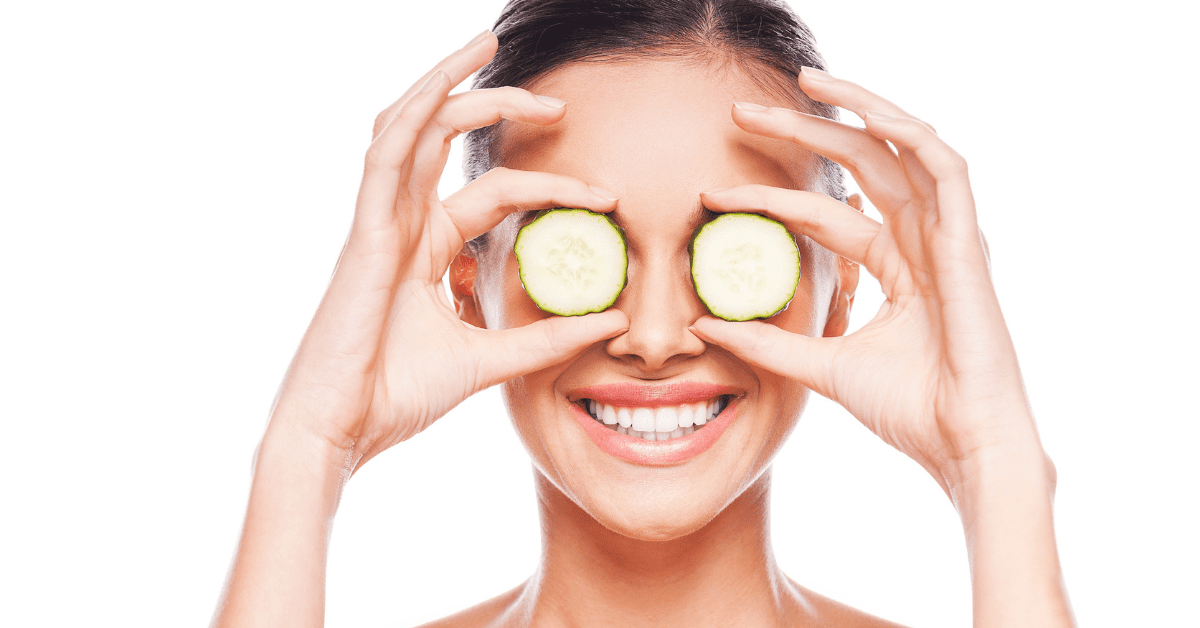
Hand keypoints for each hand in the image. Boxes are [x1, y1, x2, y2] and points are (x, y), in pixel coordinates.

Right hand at [267, 31, 628, 469]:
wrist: (342, 431)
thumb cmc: (397, 395)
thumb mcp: (488, 359)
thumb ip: (545, 339)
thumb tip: (613, 321)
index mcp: (425, 248)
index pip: (494, 194)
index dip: (550, 186)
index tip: (606, 198)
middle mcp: (400, 224)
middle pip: (445, 139)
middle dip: (497, 106)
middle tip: (557, 101)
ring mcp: (378, 222)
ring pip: (410, 127)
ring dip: (447, 81)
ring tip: (487, 43)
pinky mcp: (363, 232)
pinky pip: (386, 154)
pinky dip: (414, 111)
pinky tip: (447, 83)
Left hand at [692, 67, 1042, 491]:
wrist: (963, 446)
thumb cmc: (911, 410)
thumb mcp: (823, 367)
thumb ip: (771, 343)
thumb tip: (709, 325)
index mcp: (894, 266)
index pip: (824, 214)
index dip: (768, 201)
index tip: (710, 197)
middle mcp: (920, 241)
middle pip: (860, 165)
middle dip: (803, 132)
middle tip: (742, 111)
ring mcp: (947, 238)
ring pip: (903, 148)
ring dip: (856, 109)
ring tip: (805, 83)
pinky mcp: (969, 244)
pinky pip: (946, 170)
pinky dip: (910, 136)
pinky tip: (866, 113)